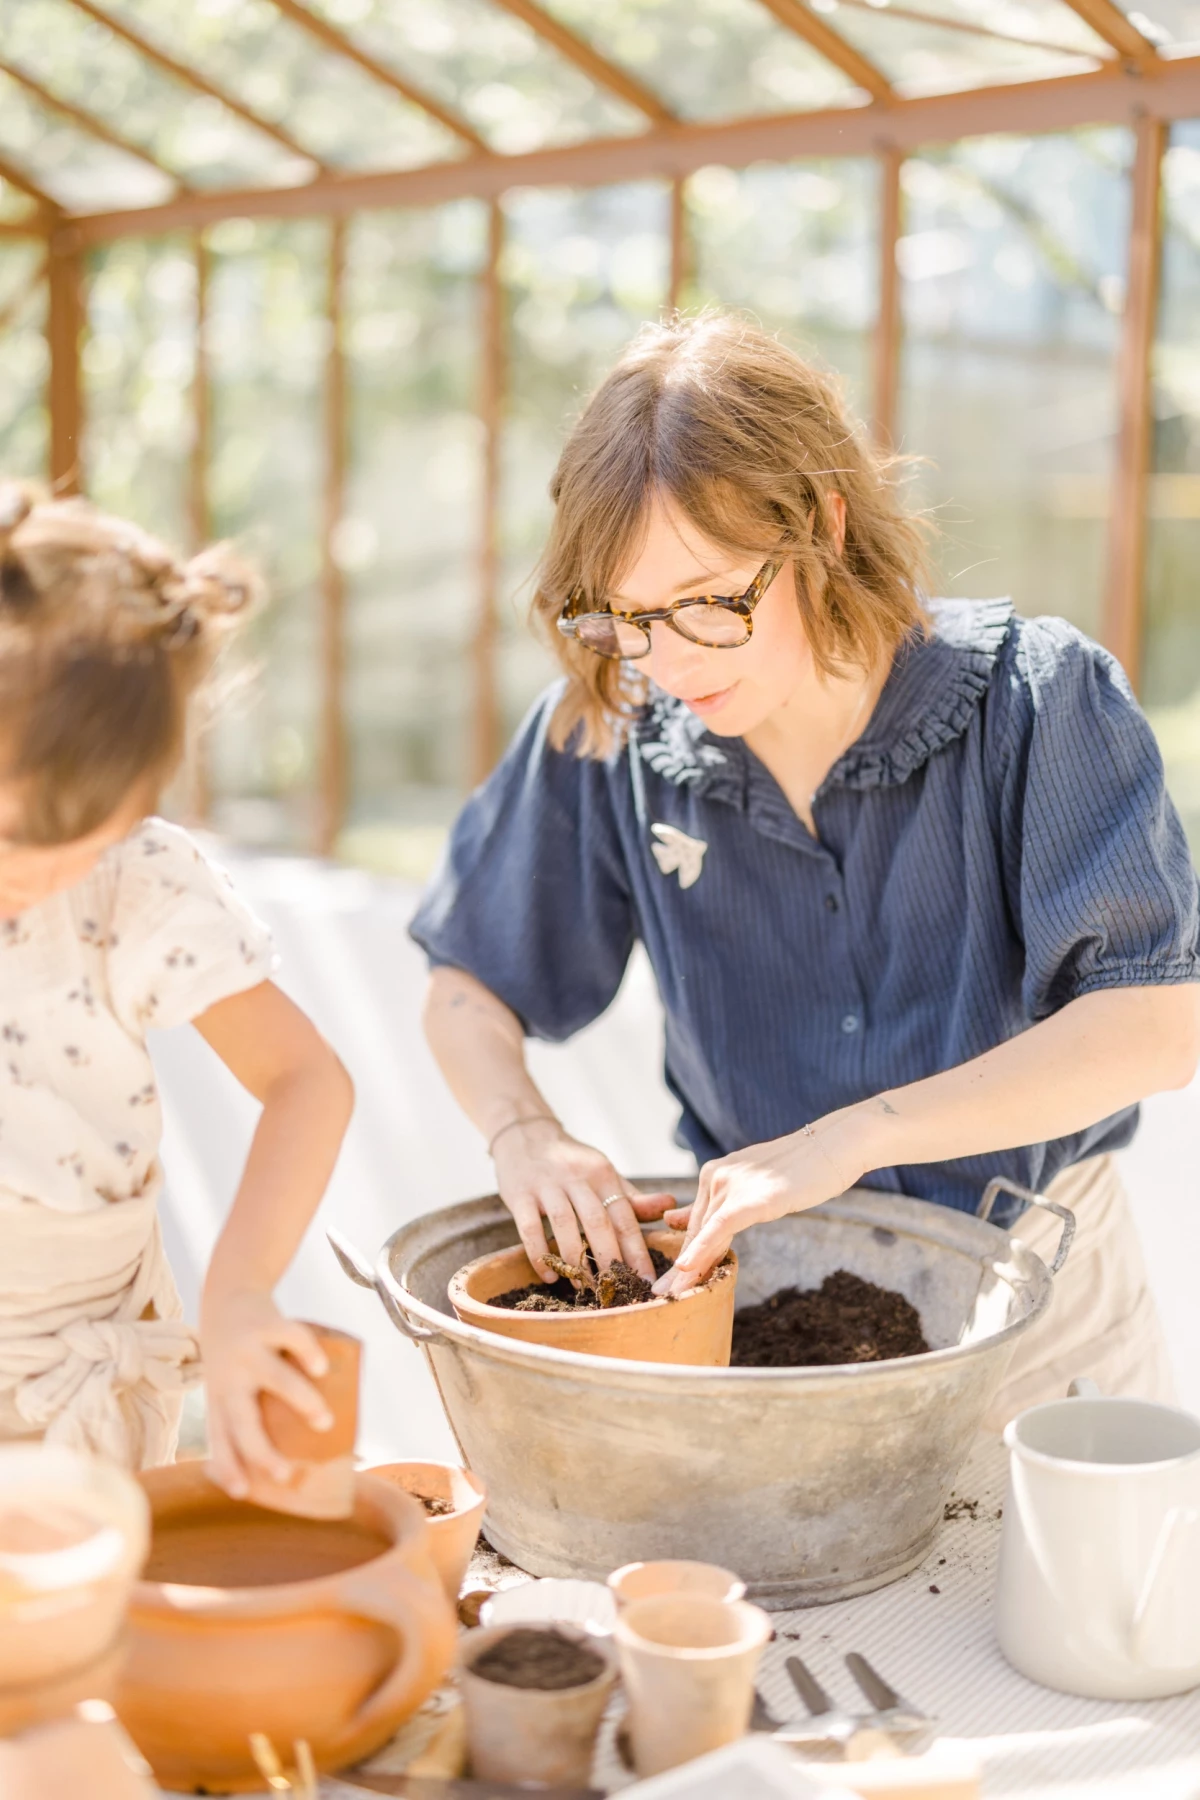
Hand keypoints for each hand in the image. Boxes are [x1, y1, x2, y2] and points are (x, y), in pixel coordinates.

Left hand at [199, 1287, 331, 1497]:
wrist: (228, 1296)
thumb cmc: (236, 1355)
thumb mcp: (229, 1386)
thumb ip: (254, 1415)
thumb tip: (302, 1455)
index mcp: (219, 1399)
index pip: (219, 1441)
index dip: (228, 1468)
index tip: (244, 1492)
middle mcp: (229, 1378)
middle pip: (243, 1422)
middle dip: (263, 1452)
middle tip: (287, 1474)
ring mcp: (248, 1350)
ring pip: (275, 1380)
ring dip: (302, 1403)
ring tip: (325, 1422)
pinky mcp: (267, 1323)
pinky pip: (293, 1339)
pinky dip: (309, 1354)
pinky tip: (321, 1368)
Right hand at [491, 1118, 673, 1283]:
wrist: (525, 1135)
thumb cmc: (572, 1163)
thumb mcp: (603, 1173)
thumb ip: (632, 1196)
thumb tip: (669, 1206)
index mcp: (603, 1174)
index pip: (625, 1216)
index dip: (637, 1251)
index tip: (647, 1281)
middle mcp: (577, 1178)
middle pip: (597, 1222)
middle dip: (610, 1259)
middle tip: (618, 1289)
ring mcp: (546, 1185)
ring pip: (564, 1226)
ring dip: (575, 1260)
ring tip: (584, 1286)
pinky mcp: (519, 1194)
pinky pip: (530, 1229)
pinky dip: (539, 1255)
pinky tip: (549, 1274)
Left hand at [653, 1114, 864, 1296]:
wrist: (834, 1146)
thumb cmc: (800, 1169)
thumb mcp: (754, 1185)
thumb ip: (722, 1203)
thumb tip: (681, 1219)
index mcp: (715, 1173)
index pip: (695, 1222)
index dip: (683, 1253)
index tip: (668, 1281)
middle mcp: (715, 1176)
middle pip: (694, 1231)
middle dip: (678, 1267)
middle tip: (659, 1296)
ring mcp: (732, 1185)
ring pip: (703, 1234)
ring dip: (687, 1269)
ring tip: (670, 1296)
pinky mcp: (751, 1198)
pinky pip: (719, 1229)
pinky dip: (702, 1250)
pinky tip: (687, 1270)